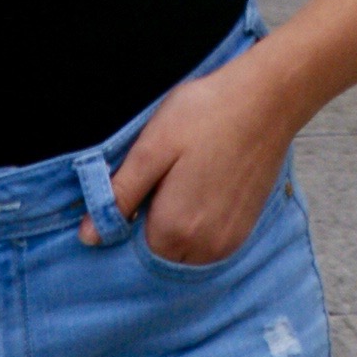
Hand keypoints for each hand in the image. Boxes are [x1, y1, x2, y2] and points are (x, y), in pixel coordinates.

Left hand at [81, 47, 304, 265]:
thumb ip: (119, 196)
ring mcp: (226, 245)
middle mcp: (202, 249)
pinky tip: (200, 191)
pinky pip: (205, 248)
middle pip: (157, 256)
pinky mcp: (242, 234)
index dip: (125, 224)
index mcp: (174, 230)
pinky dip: (196, 229)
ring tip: (183, 183)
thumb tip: (89, 236)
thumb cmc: (206, 114)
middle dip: (149, 228)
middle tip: (162, 181)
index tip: (136, 191)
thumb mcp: (151, 148)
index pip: (129, 253)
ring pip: (181, 254)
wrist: (268, 100)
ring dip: (174, 230)